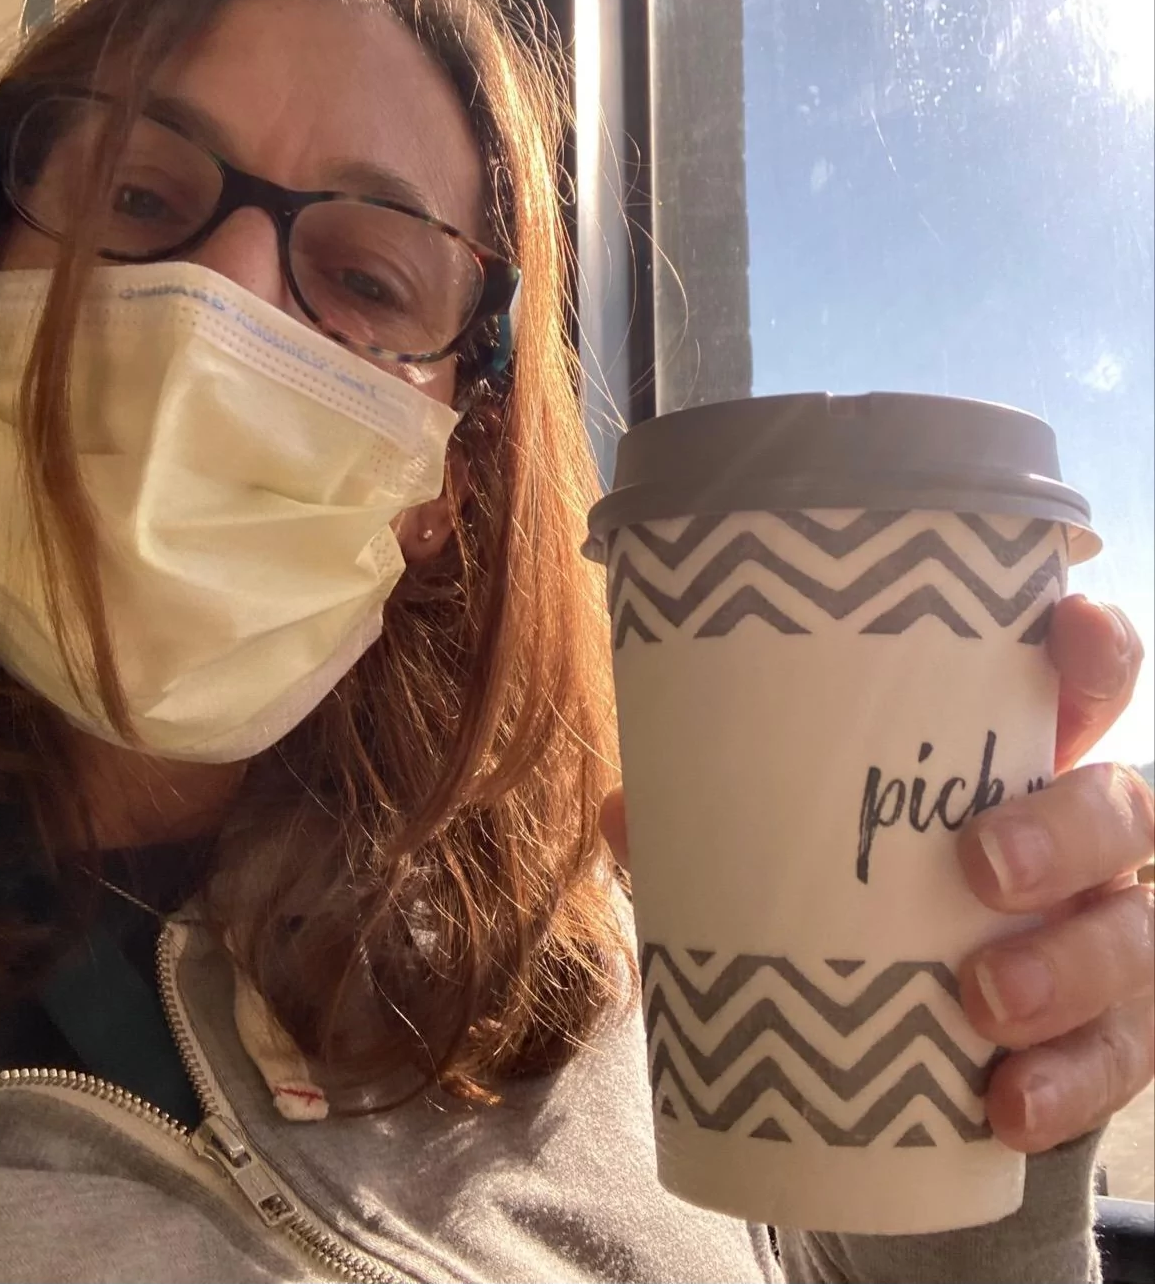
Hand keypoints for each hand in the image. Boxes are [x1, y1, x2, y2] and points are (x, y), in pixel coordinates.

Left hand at [598, 594, 1153, 1154]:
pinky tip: (1004, 1105)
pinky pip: (1123, 1060)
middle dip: (1069, 831)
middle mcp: (1085, 845)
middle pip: (1125, 809)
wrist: (909, 1047)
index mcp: (1010, 769)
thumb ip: (719, 828)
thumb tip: (626, 811)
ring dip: (1070, 967)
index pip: (1083, 685)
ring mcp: (1110, 939)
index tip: (1067, 626)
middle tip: (980, 868)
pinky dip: (1069, 1085)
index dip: (1095, 651)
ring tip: (981, 1001)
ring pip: (1138, 936)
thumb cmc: (859, 904)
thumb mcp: (797, 853)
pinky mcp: (1112, 1040)